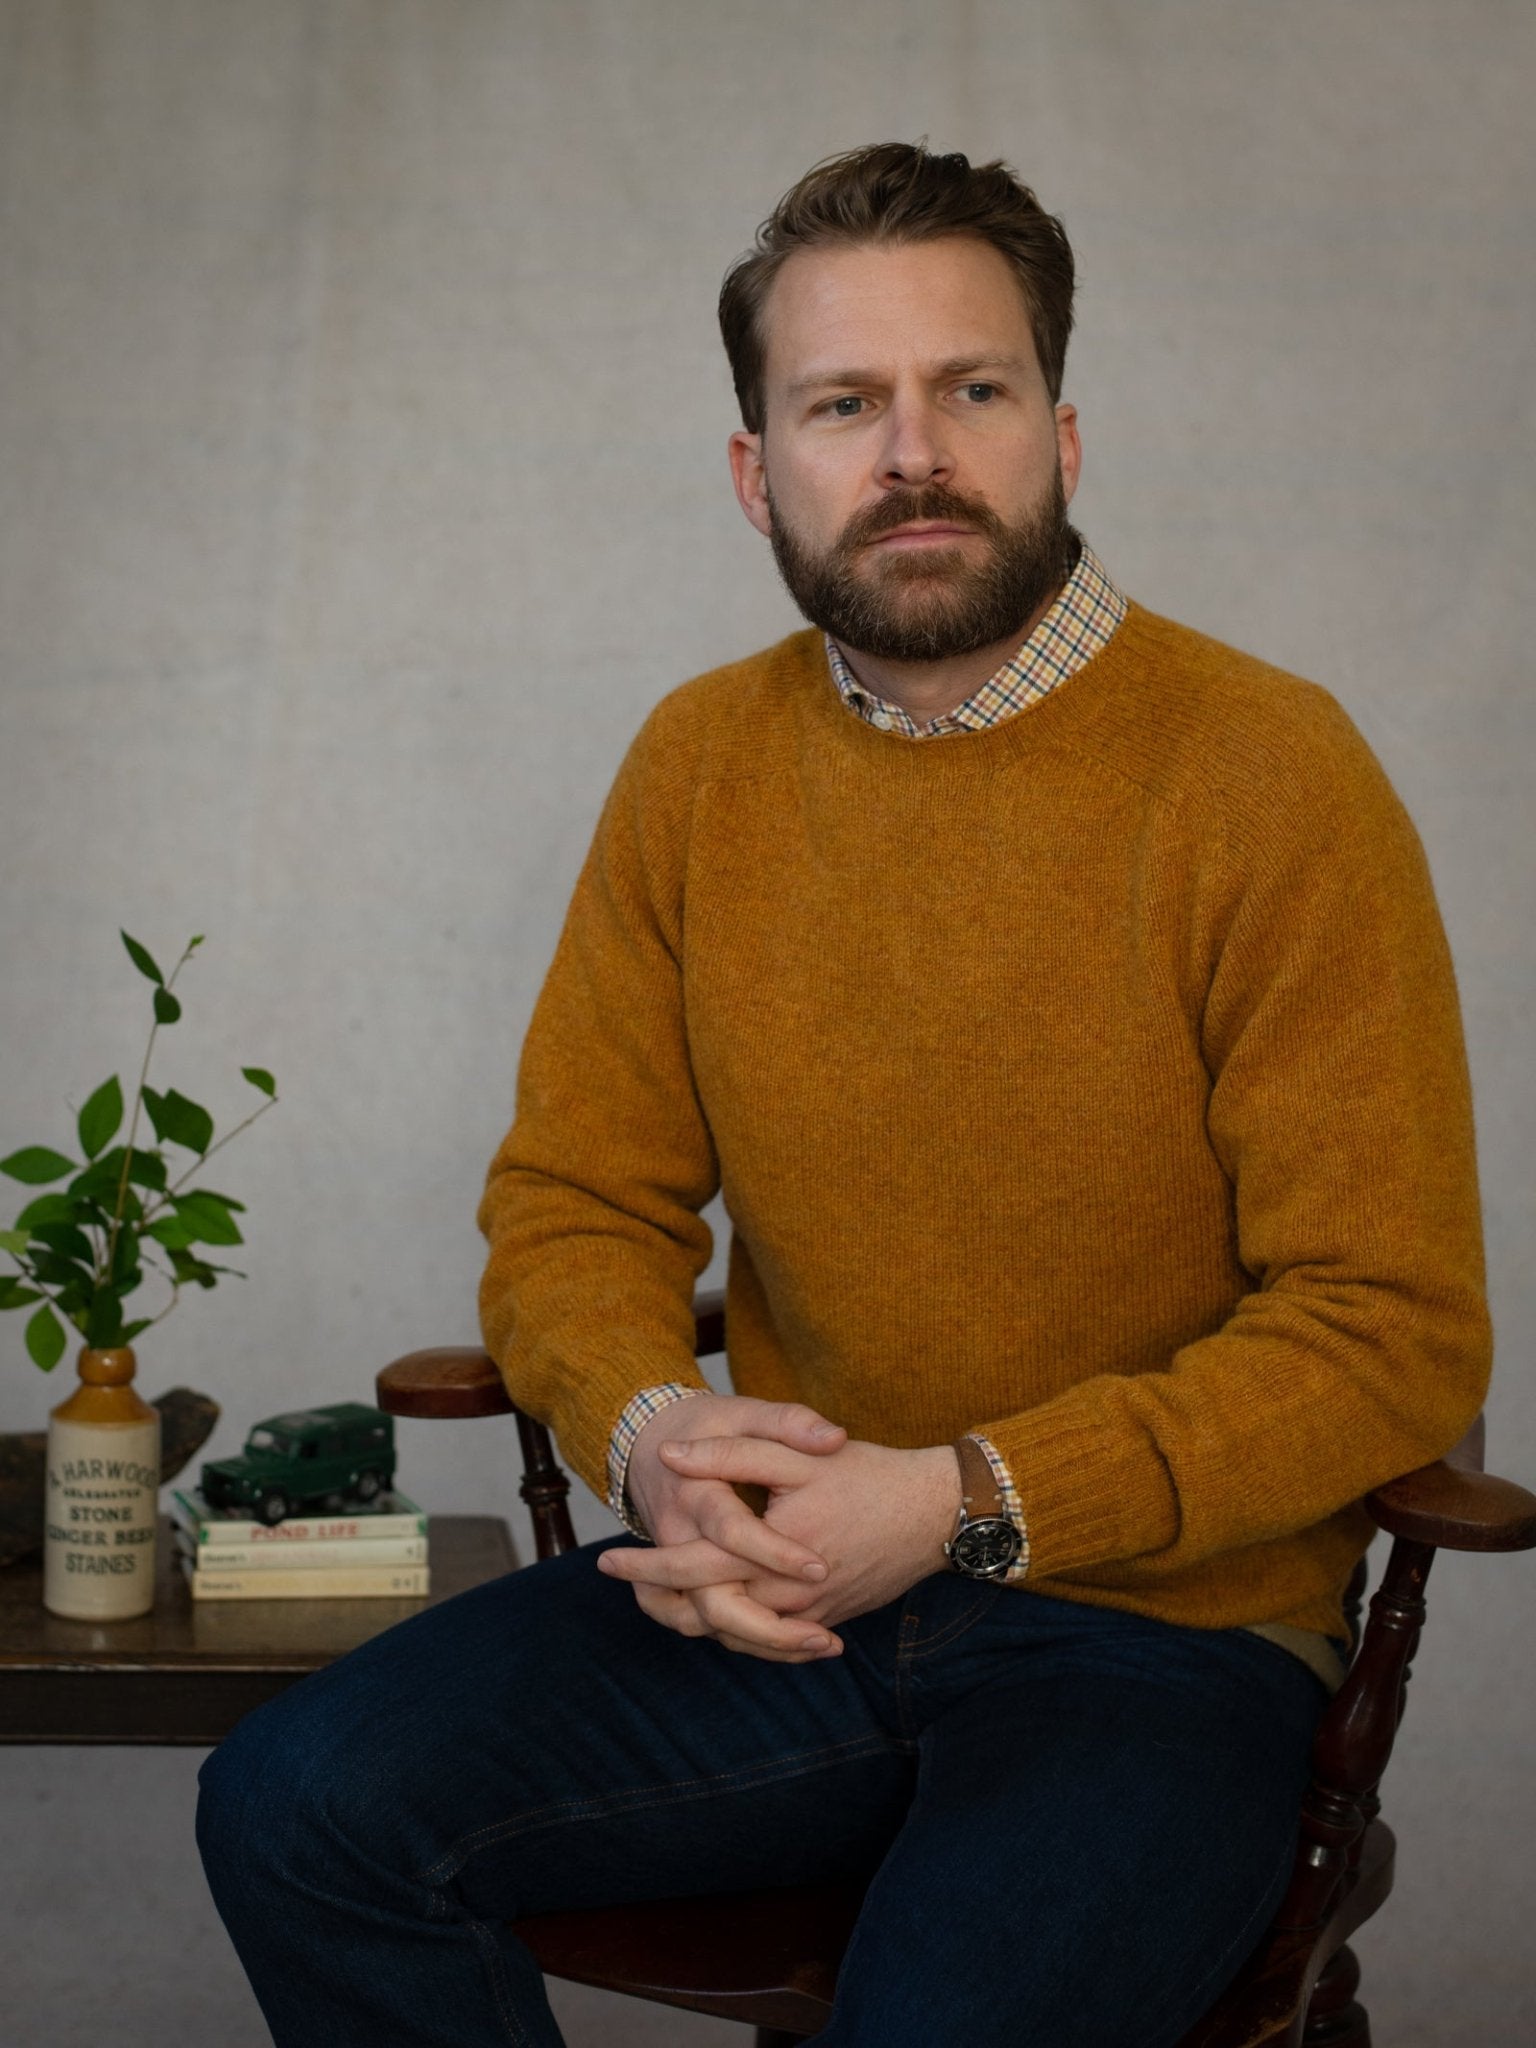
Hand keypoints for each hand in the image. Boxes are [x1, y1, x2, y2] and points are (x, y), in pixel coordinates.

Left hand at [601, 1433, 962, 1649]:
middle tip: (619, 1579)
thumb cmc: (867, 1476)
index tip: (606, 1558)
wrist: (935, 1514)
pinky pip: (768, 1641)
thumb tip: (671, 1457)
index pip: (693, 1569)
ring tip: (653, 1597)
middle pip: (706, 1615)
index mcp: (774, 1555)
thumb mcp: (797, 1455)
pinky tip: (713, 1610)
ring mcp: (810, 1617)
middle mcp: (789, 1598)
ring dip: (691, 1619)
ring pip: (735, 1636)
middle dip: (658, 1599)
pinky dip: (733, 1631)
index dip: (645, 1564)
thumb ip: (731, 1456)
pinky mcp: (827, 1621)